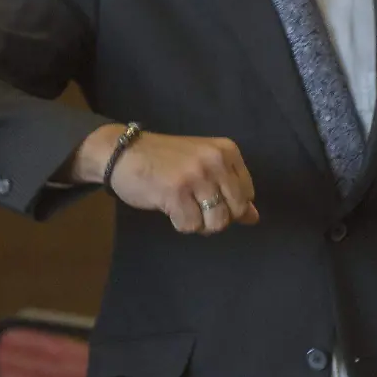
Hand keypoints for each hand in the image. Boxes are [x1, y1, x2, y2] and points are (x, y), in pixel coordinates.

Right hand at [73, 126, 256, 233]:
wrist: (123, 152)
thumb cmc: (164, 160)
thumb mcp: (203, 167)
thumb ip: (229, 189)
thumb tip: (254, 218)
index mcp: (226, 151)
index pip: (248, 195)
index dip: (229, 206)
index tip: (207, 198)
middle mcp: (215, 160)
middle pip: (235, 211)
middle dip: (215, 218)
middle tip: (194, 206)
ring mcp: (196, 175)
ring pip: (216, 222)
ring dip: (198, 223)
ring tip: (183, 208)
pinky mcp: (176, 192)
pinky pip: (191, 225)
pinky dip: (180, 224)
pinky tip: (169, 208)